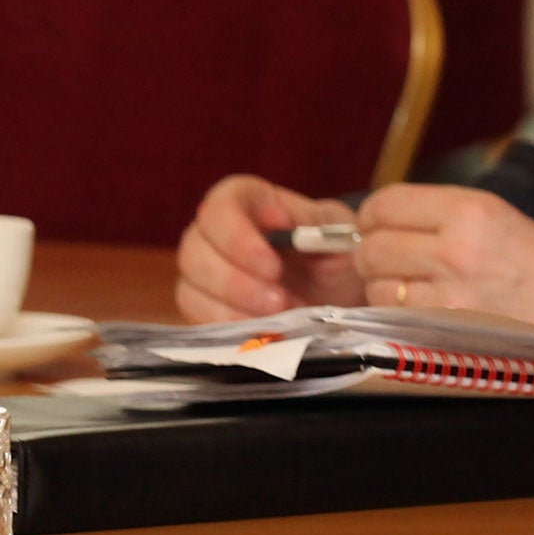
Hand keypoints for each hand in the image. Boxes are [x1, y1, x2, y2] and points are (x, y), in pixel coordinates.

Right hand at [176, 174, 365, 320]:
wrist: (339, 291)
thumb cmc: (338, 253)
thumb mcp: (342, 236)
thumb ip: (319, 231)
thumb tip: (287, 231)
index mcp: (252, 200)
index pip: (222, 204)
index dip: (238, 233)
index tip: (274, 262)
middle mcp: (218, 232)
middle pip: (194, 249)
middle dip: (234, 280)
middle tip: (278, 300)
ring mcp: (206, 270)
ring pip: (190, 286)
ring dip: (231, 307)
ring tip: (277, 316)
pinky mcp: (204, 305)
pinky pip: (197, 317)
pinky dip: (228, 327)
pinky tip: (261, 333)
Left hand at [353, 183, 533, 331]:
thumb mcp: (501, 218)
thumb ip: (444, 218)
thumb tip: (386, 224)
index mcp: (472, 210)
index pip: (385, 205)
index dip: (374, 216)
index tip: (378, 225)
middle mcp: (456, 248)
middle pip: (372, 247)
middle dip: (374, 253)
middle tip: (395, 260)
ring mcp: (450, 294)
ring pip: (377, 287)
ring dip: (387, 288)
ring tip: (419, 288)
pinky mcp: (448, 331)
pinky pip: (397, 319)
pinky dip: (401, 316)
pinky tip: (429, 311)